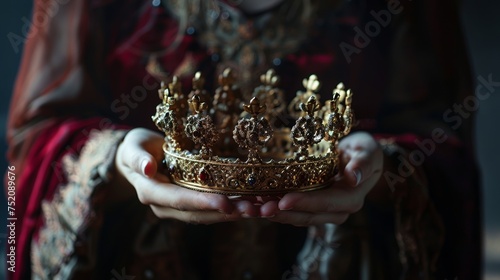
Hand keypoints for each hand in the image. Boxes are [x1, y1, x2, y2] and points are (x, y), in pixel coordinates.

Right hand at [114, 128, 257, 223]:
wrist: (136, 158)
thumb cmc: (136, 147)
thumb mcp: (133, 146)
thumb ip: (138, 157)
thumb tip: (147, 168)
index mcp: (151, 192)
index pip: (179, 200)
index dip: (202, 202)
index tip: (225, 203)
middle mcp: (165, 206)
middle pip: (198, 213)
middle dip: (225, 213)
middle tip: (252, 209)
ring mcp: (177, 208)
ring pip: (207, 215)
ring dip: (232, 214)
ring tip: (258, 209)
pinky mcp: (189, 205)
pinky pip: (210, 210)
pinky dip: (231, 208)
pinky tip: (251, 204)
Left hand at [260, 131, 382, 225]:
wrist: (360, 158)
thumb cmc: (364, 151)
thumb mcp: (368, 151)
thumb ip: (363, 163)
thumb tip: (353, 177)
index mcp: (351, 198)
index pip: (325, 203)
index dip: (304, 203)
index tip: (284, 200)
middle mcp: (336, 211)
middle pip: (306, 216)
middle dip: (282, 213)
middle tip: (260, 209)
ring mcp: (322, 212)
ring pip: (295, 217)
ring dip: (273, 214)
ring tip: (251, 208)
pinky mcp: (310, 208)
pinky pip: (291, 211)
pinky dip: (273, 208)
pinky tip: (255, 203)